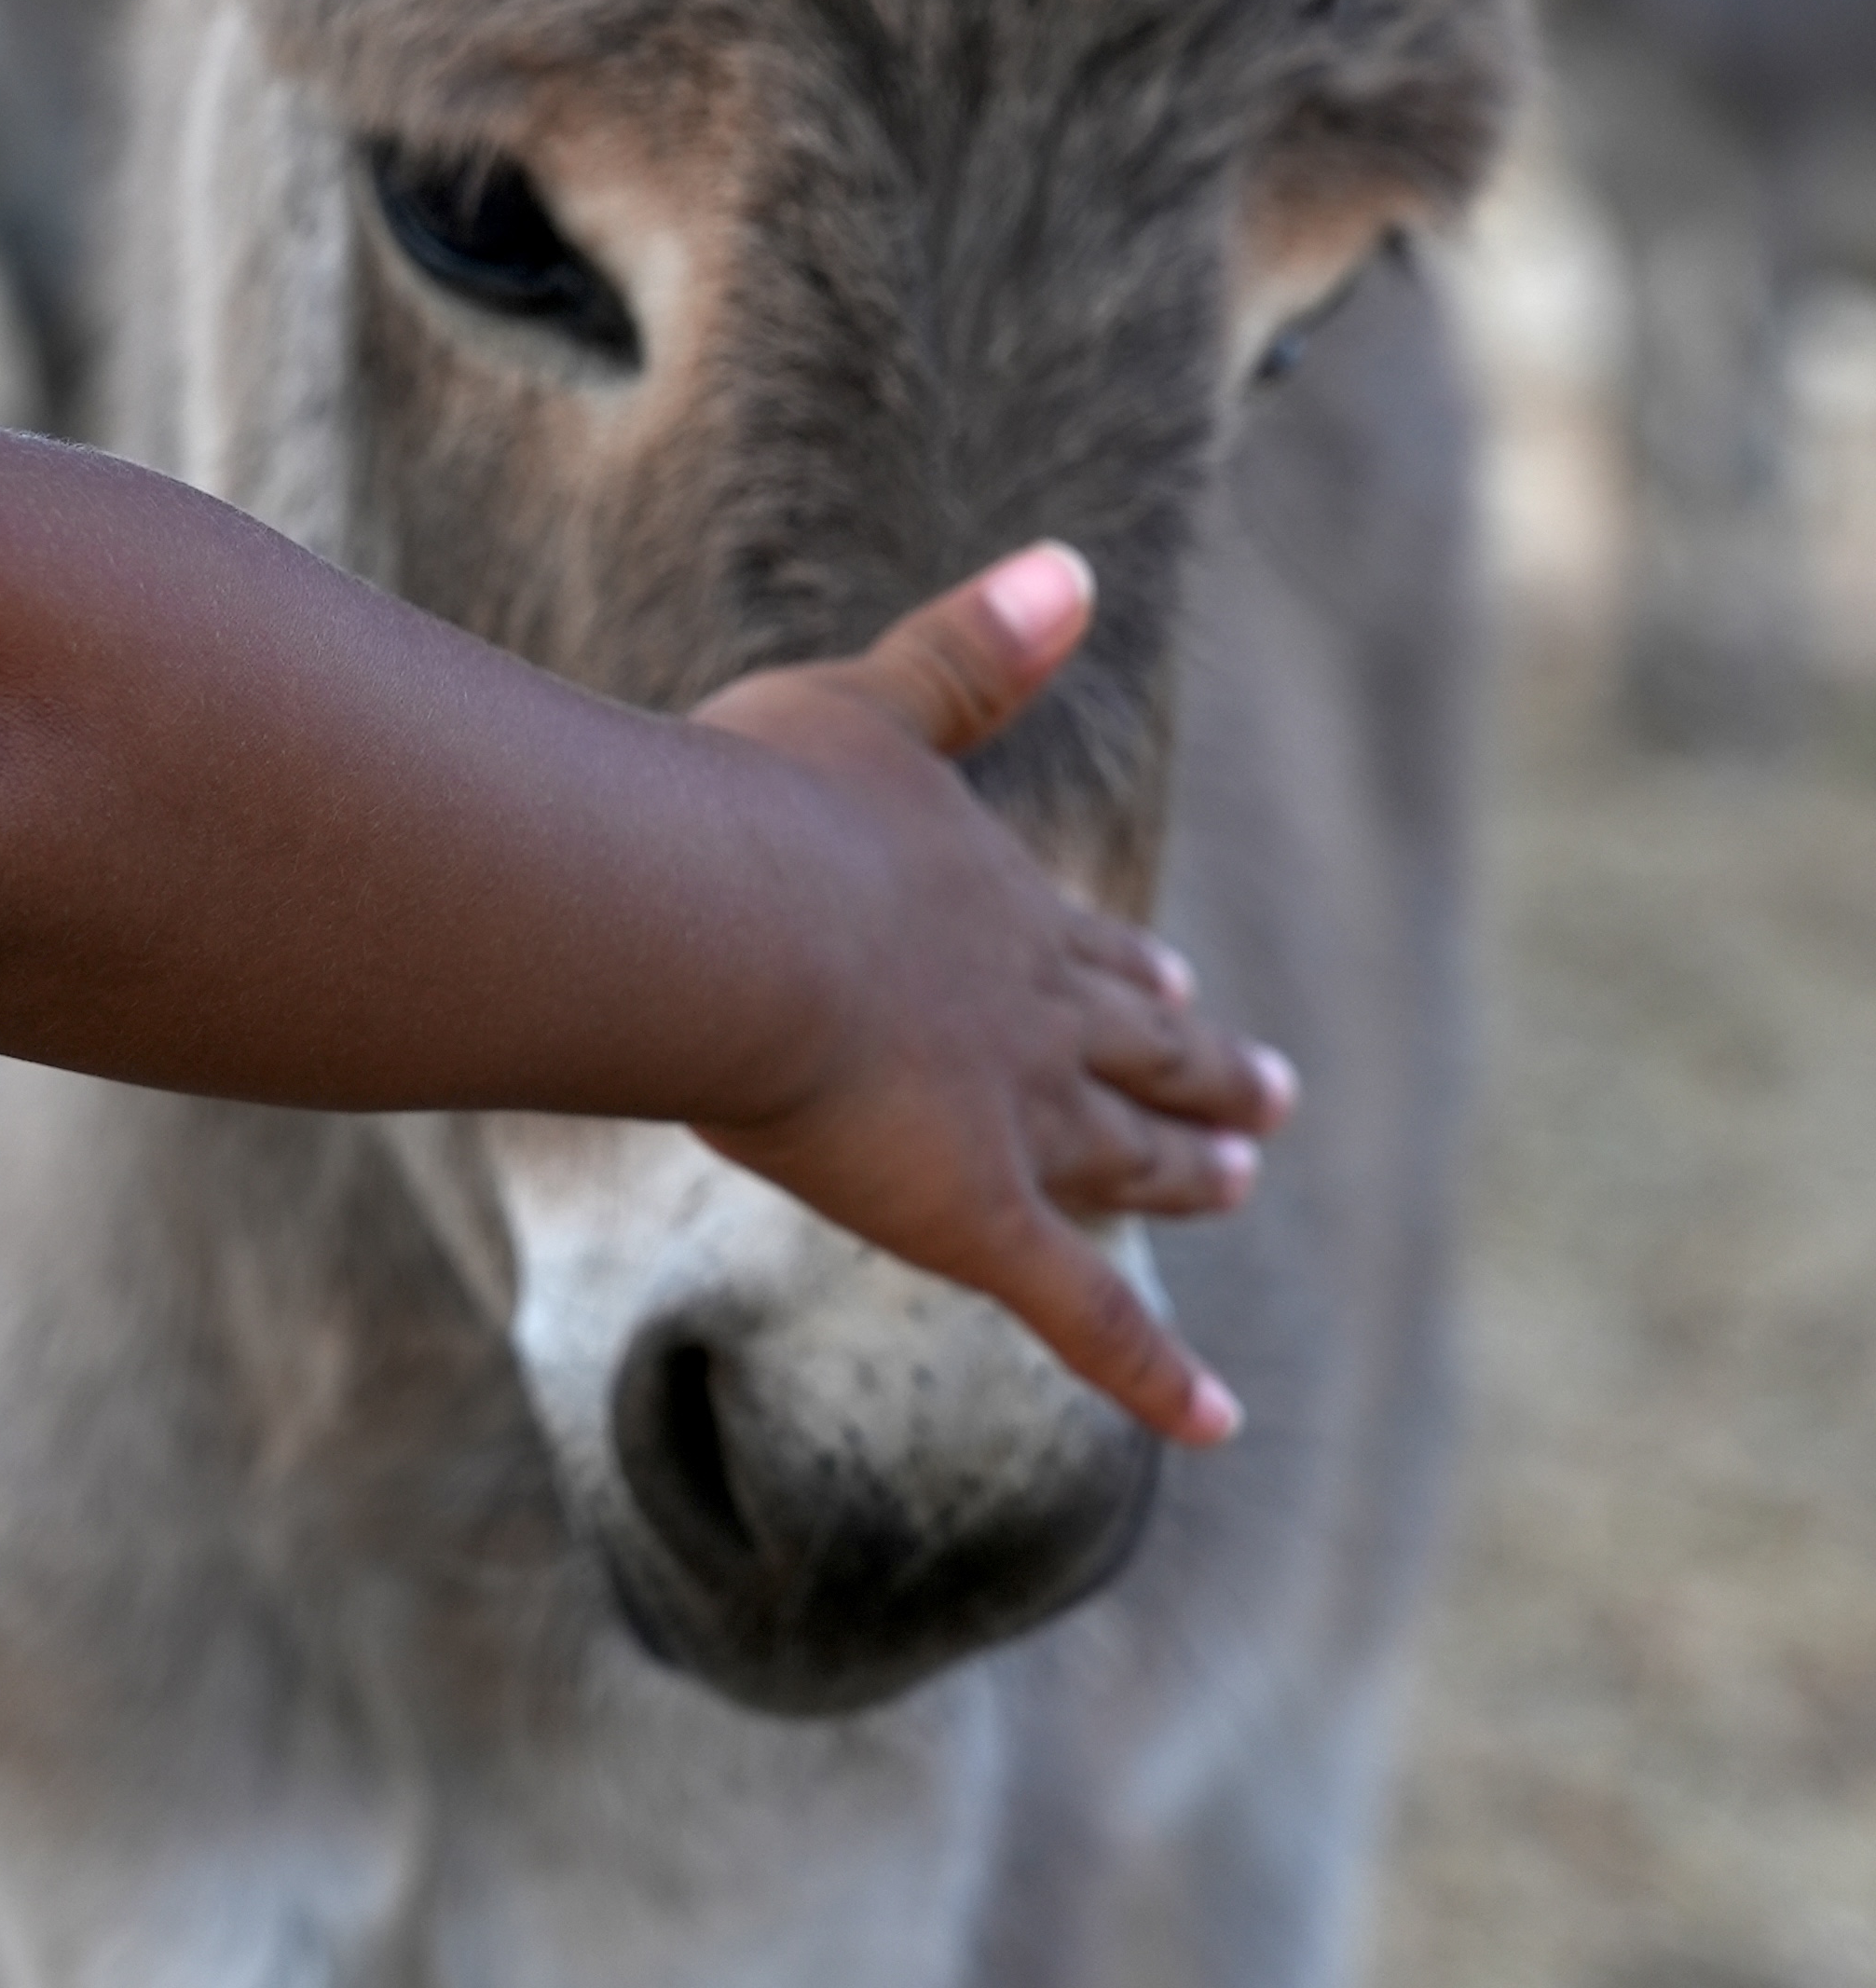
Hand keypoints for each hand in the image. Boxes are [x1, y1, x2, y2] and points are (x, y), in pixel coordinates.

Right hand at [690, 545, 1294, 1449]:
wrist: (724, 918)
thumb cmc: (754, 806)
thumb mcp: (871, 700)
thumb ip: (973, 653)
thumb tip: (1074, 566)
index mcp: (997, 907)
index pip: (1086, 950)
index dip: (1134, 970)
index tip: (1184, 978)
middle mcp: (1031, 1016)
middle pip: (1137, 1051)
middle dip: (1200, 1070)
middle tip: (1263, 1095)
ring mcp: (1018, 1123)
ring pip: (1127, 1162)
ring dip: (1185, 1175)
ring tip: (1238, 1185)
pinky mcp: (984, 1221)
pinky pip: (1086, 1316)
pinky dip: (1152, 1372)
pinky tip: (1215, 1420)